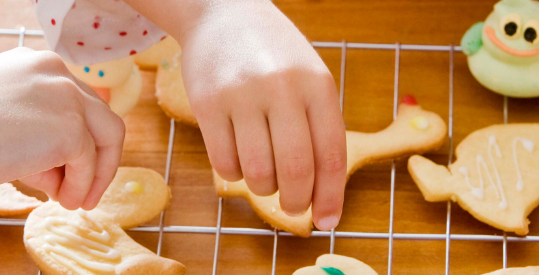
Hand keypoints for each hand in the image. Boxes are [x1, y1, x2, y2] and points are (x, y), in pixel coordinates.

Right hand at [0, 47, 123, 209]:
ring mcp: (67, 98)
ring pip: (106, 140)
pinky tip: (61, 200)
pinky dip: (79, 186)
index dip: (81, 136)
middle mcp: (57, 72)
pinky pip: (88, 165)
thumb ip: (37, 131)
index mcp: (36, 63)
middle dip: (100, 157)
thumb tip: (65, 169)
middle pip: (102, 117)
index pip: (77, 100)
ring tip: (74, 201)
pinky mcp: (71, 129)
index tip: (75, 164)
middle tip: (87, 188)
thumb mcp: (1, 118)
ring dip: (93, 176)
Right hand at [178, 2, 346, 229]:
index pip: (331, 155)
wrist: (222, 12)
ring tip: (264, 177)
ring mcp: (242, 95)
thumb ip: (318, 129)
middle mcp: (282, 88)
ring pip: (258, 172)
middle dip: (298, 201)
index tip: (327, 222)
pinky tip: (239, 159)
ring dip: (264, 189)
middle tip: (294, 207)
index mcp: (317, 84)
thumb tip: (322, 197)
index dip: (331, 196)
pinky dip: (234, 174)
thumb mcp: (309, 78)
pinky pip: (223, 163)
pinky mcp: (207, 104)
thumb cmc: (273, 55)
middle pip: (296, 170)